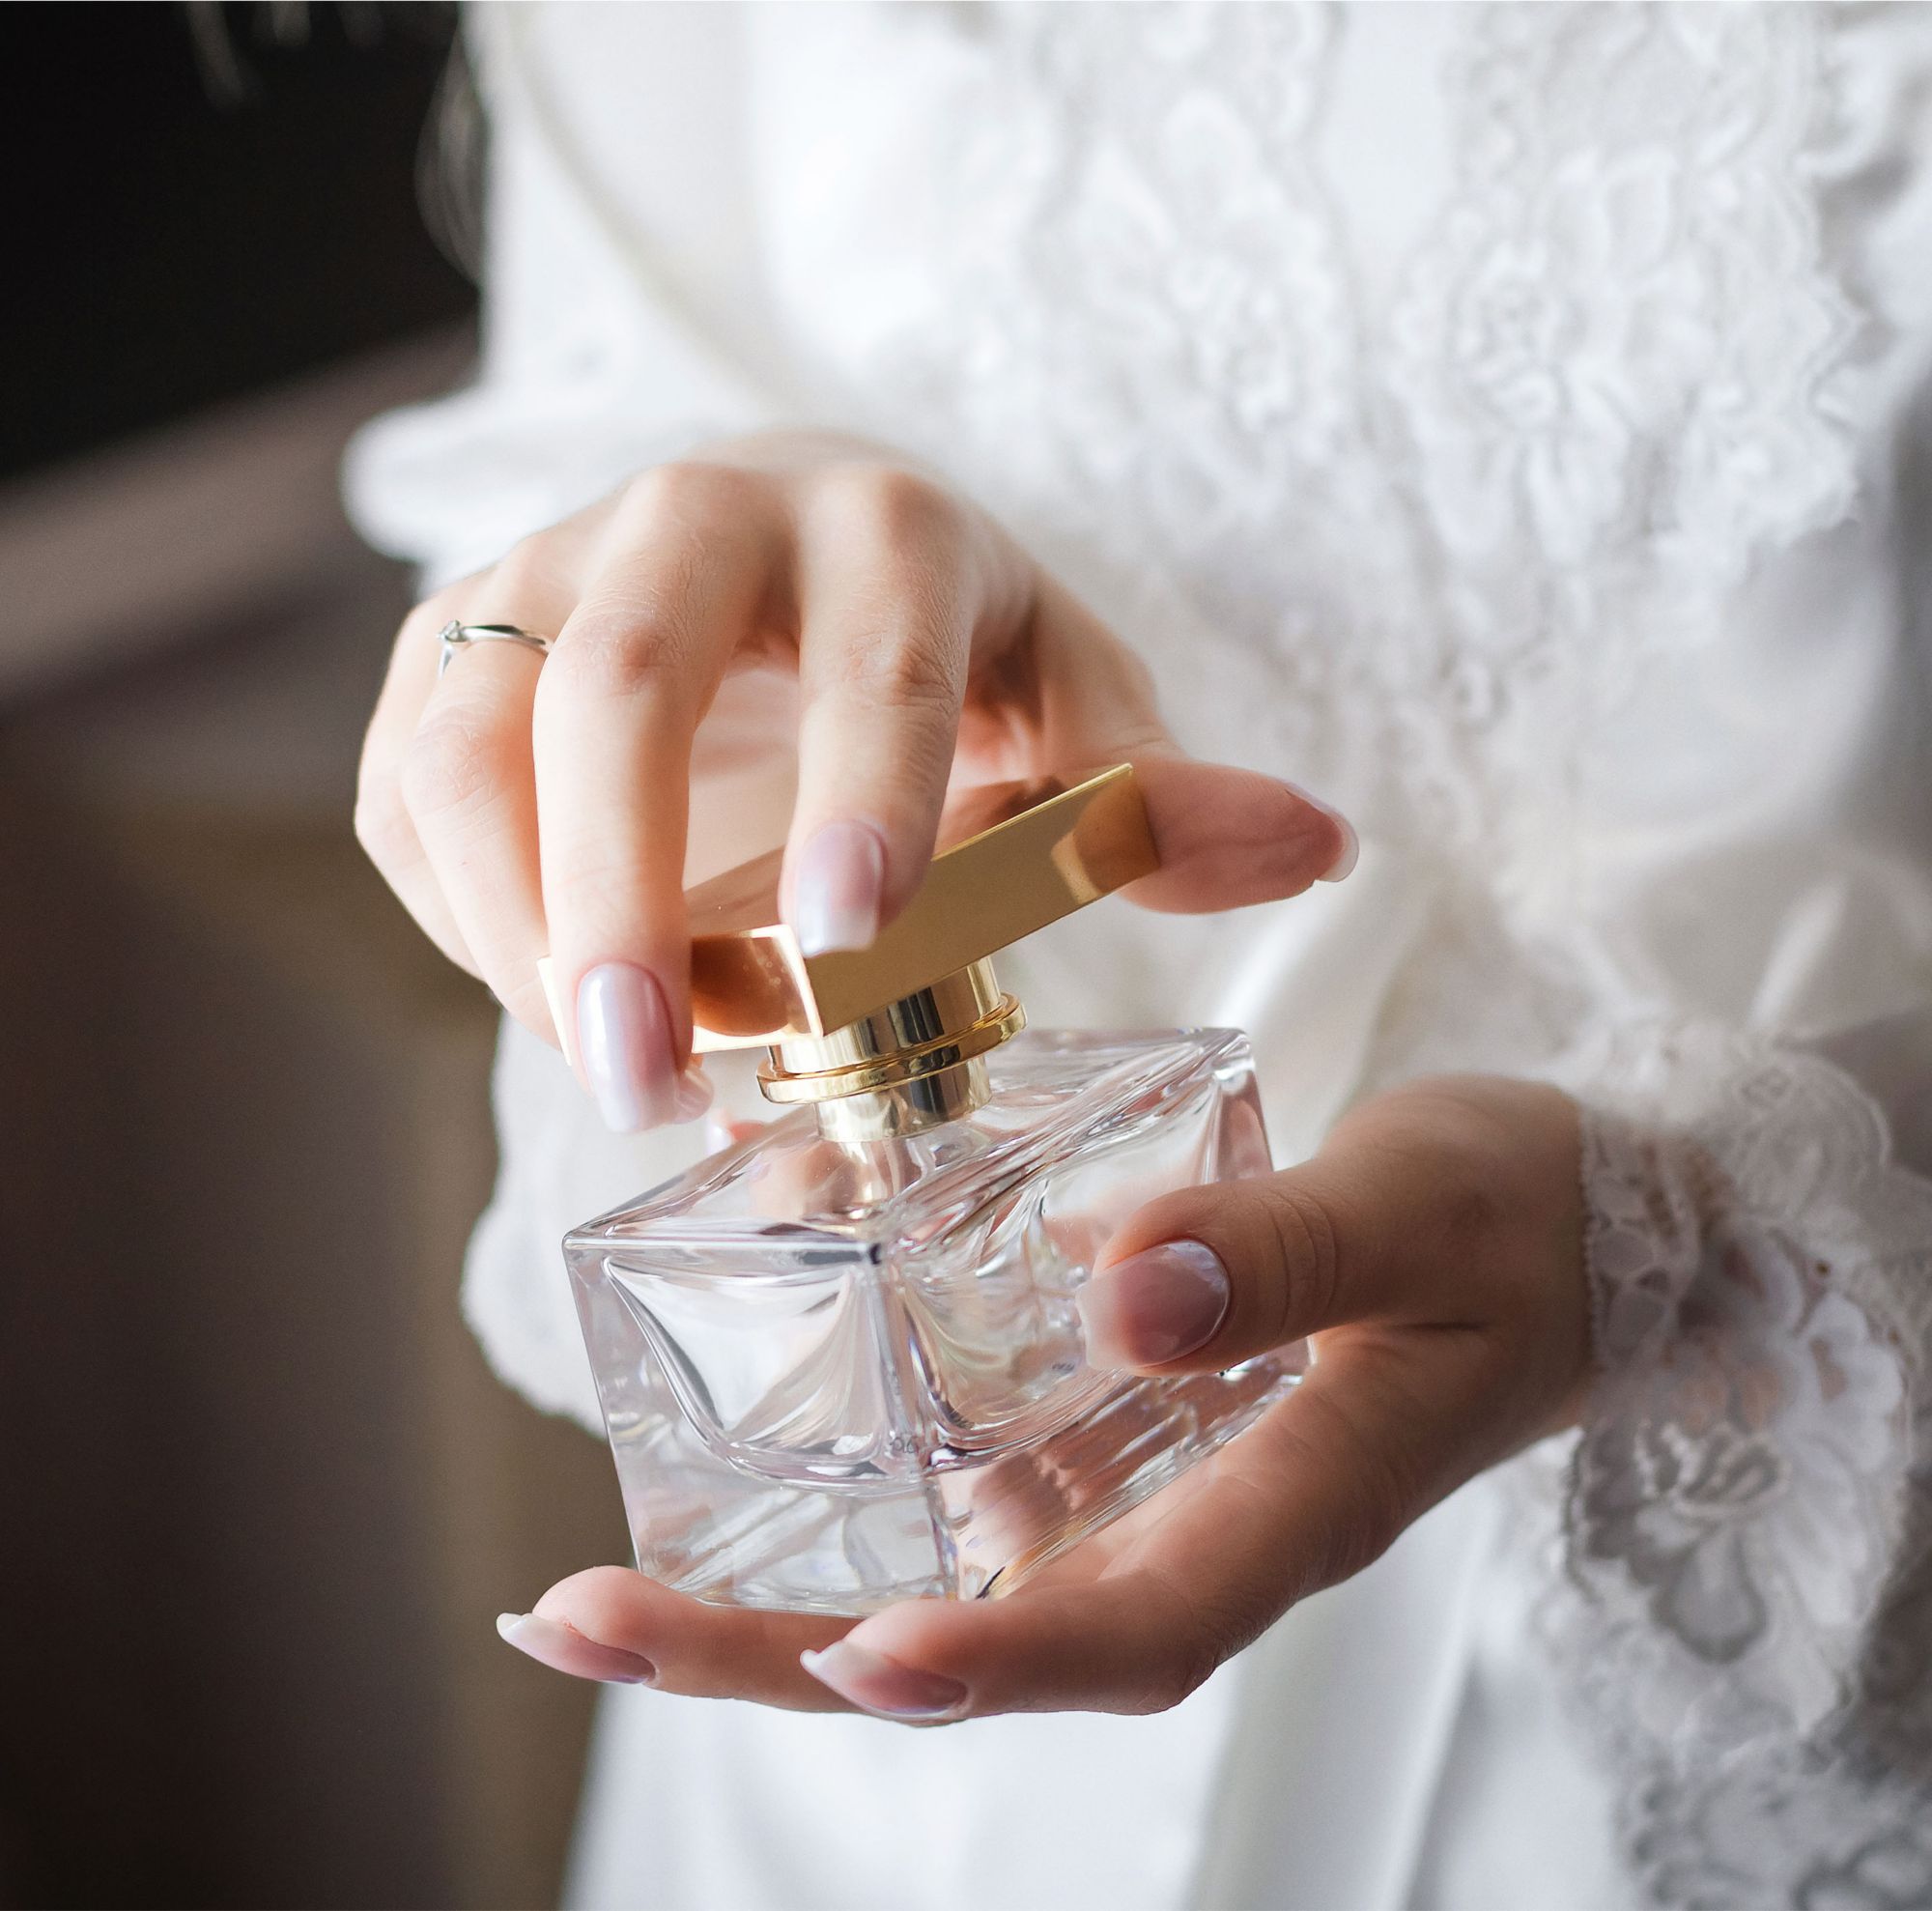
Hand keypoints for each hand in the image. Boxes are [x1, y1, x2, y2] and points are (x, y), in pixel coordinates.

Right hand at [355, 432, 1353, 1129]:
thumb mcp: (1067, 704)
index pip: (869, 643)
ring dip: (525, 925)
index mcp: (882, 524)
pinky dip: (472, 913)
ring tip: (616, 1072)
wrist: (778, 562)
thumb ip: (1156, 792)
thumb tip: (1317, 841)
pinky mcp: (455, 644)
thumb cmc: (945, 653)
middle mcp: (695, 514)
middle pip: (617, 681)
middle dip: (625, 891)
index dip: (856, 784)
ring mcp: (550, 569)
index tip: (844, 943)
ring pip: (477, 736)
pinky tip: (561, 997)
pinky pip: (417, 785)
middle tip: (653, 1071)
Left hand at [499, 1075, 1588, 1718]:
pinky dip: (865, 1503)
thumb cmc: (1515, 1219)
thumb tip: (1123, 1298)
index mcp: (1295, 1508)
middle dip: (786, 1655)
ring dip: (784, 1601)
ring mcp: (1156, 1491)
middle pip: (986, 1640)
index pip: (1137, 1622)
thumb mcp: (1421, 1208)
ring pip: (957, 1583)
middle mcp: (1201, 1530)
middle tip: (589, 1622)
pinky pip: (982, 1496)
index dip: (1001, 1654)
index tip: (862, 1655)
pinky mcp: (1130, 1433)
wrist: (1565, 1232)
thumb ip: (1283, 1254)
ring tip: (603, 1592)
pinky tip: (753, 1470)